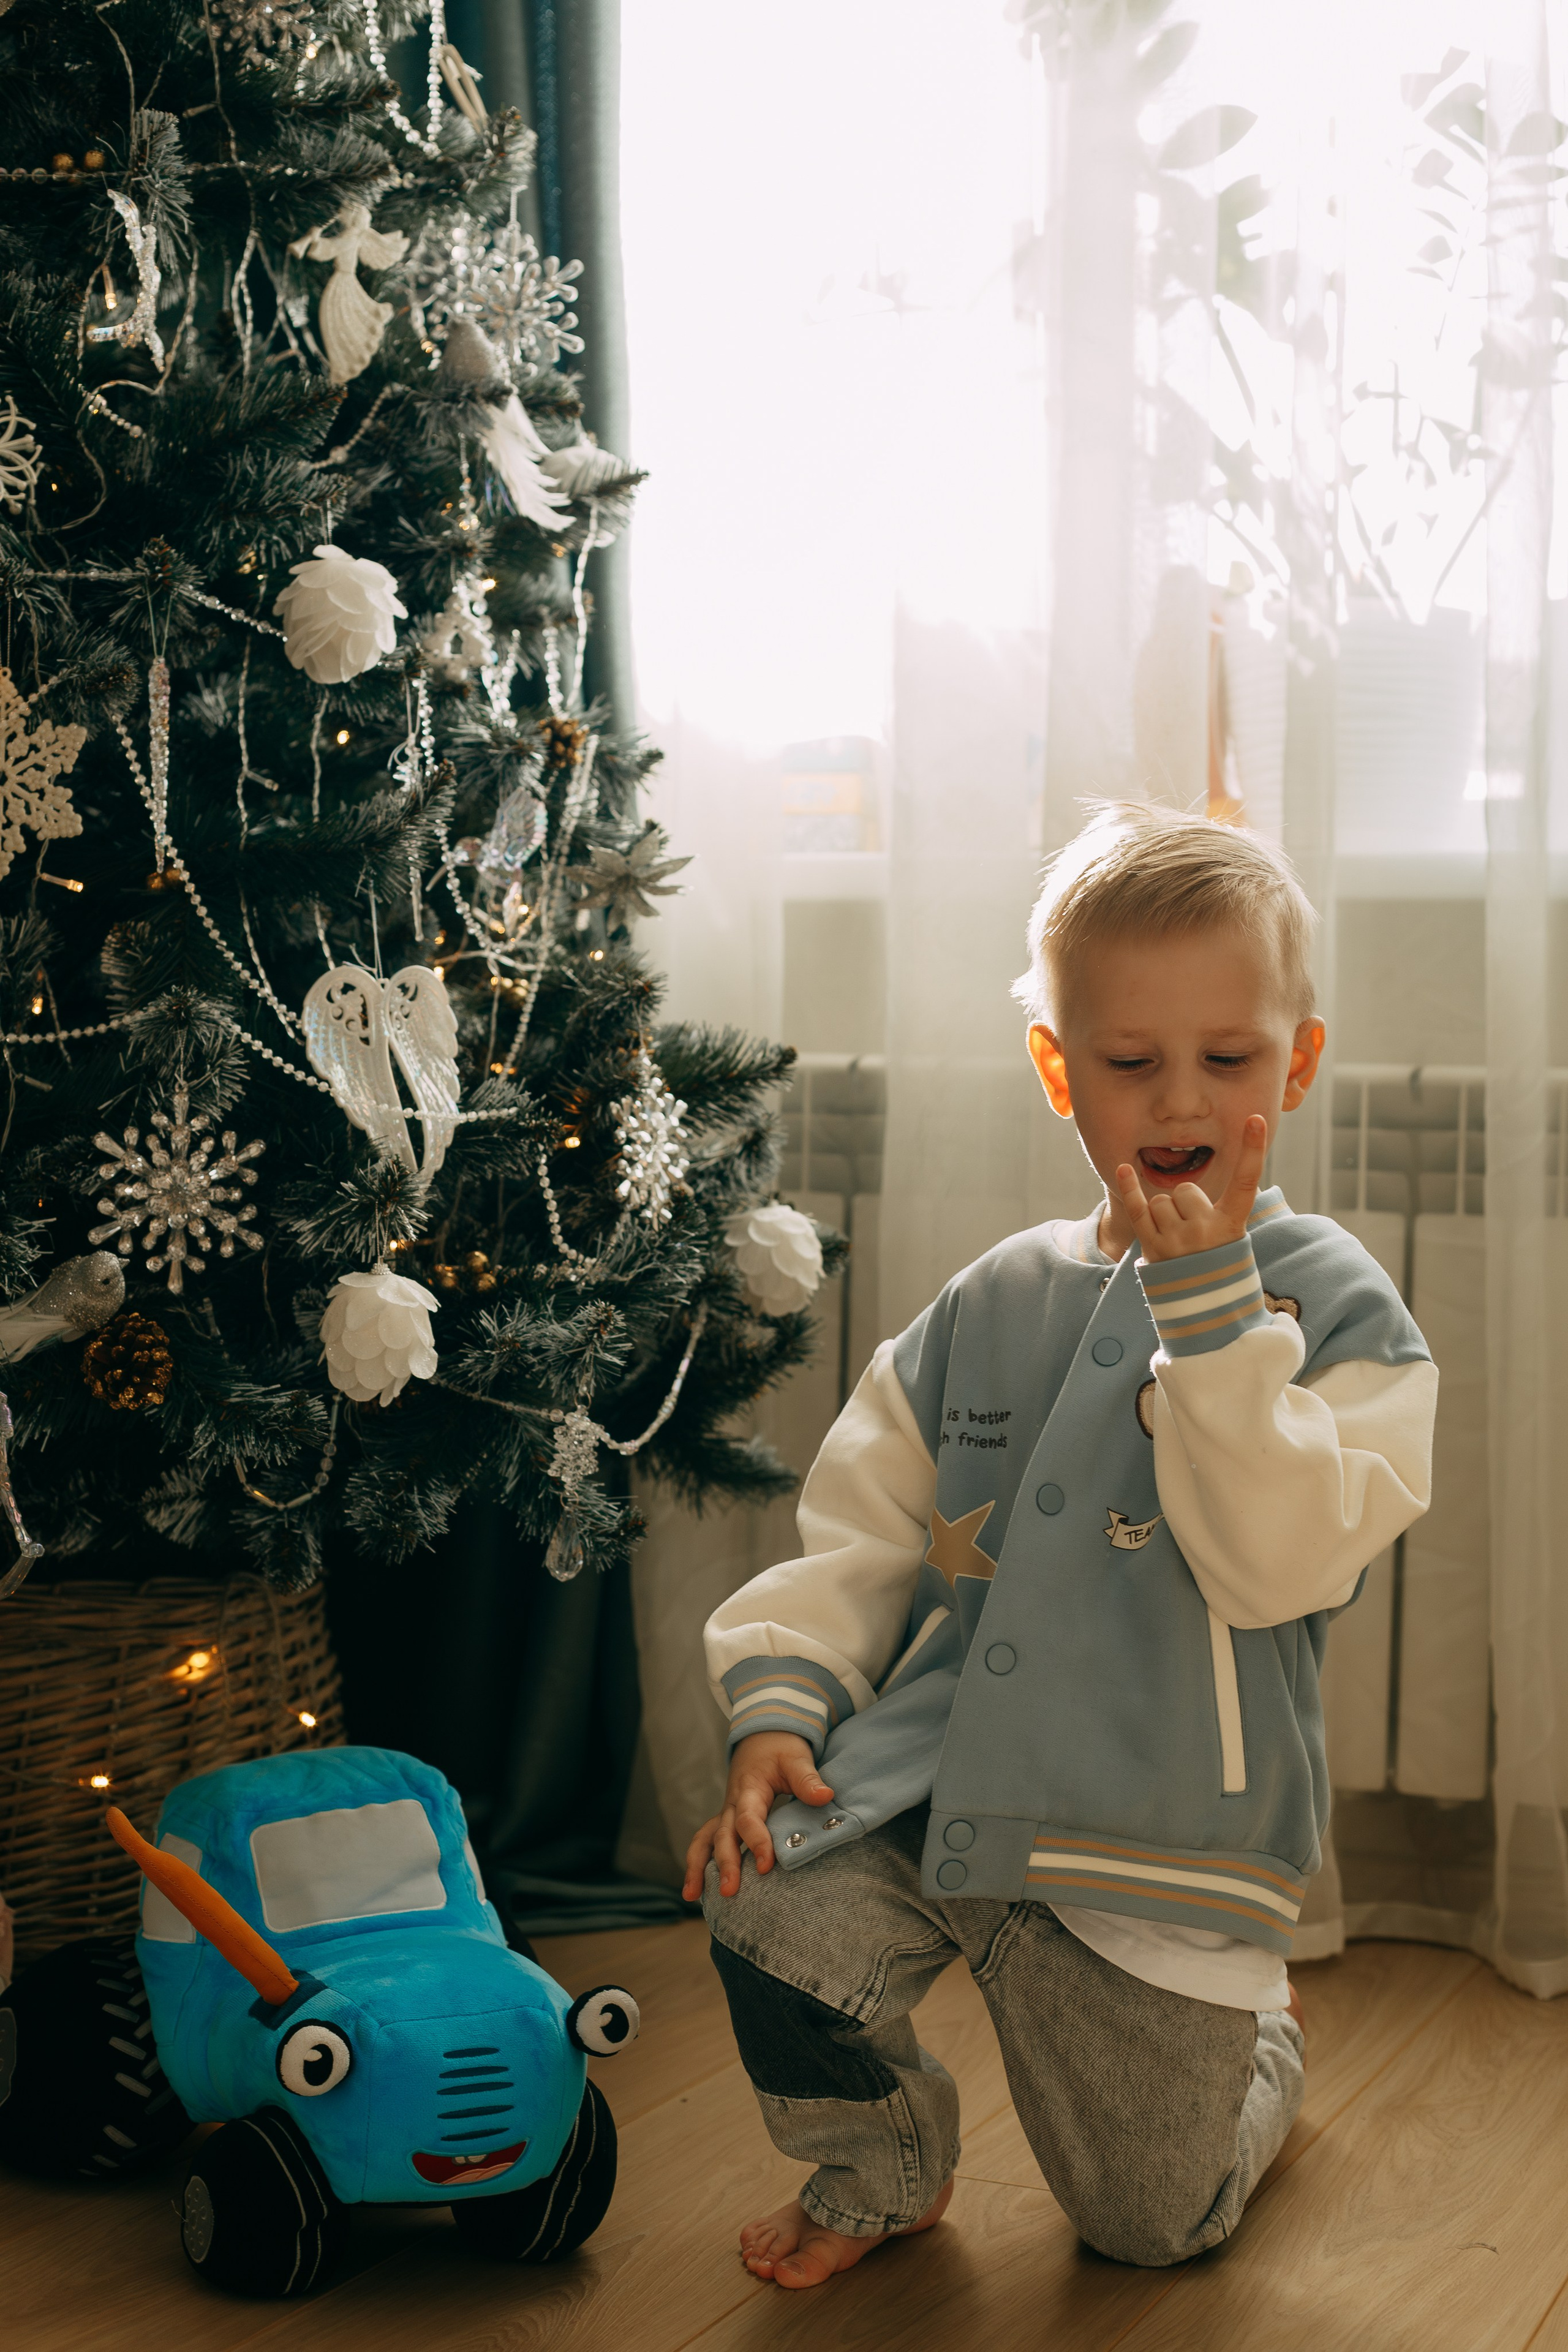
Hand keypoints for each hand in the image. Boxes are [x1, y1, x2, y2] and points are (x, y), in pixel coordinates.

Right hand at [681, 1731, 833, 1900]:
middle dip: (725, 1863)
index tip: (767, 1866)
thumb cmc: (781, 1749)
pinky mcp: (727, 1820)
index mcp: (750, 1789)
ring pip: (705, 1839)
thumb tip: (825, 1796)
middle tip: (730, 1891)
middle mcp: (733, 1803)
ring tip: (691, 1895)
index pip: (749, 1818)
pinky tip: (695, 1890)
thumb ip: (807, 1778)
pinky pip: (706, 1841)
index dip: (757, 1842)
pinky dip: (697, 1863)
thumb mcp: (795, 1758)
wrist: (763, 1737)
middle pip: (723, 1835)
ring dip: (697, 1866)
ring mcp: (726, 1813)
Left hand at [1116, 1114, 1267, 1262]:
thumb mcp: (1228, 1238)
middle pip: (1186, 1189)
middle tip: (1194, 1233)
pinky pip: (1137, 1209)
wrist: (1201, 1309)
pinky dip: (1130, 1188)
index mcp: (1232, 1226)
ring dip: (1164, 1214)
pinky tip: (1123, 1168)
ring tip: (1177, 1242)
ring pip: (1161, 1200)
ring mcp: (1178, 1241)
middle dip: (1185, 1203)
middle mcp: (1207, 1231)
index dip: (1253, 1149)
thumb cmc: (1215, 1264)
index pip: (1246, 1180)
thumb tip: (1199, 1186)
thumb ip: (1218, 1210)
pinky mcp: (1153, 1248)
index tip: (1255, 1118)